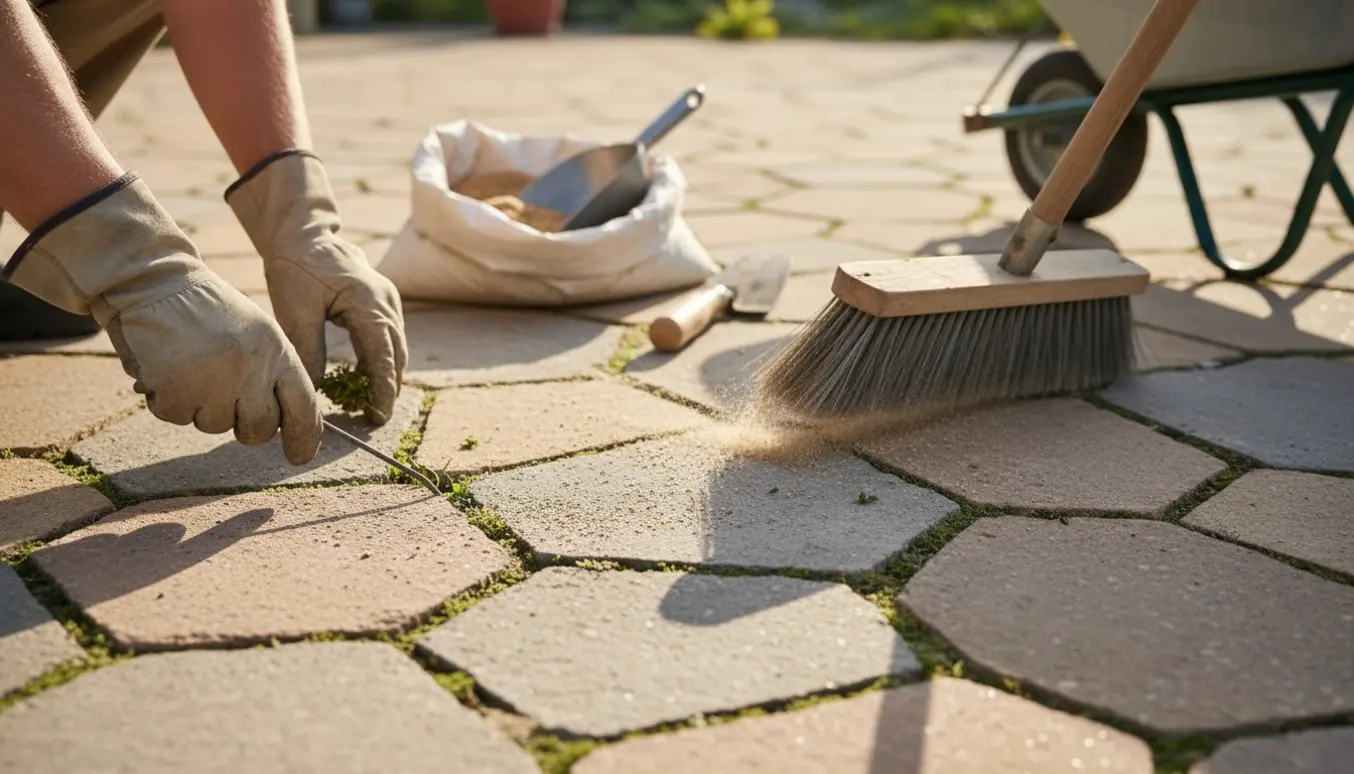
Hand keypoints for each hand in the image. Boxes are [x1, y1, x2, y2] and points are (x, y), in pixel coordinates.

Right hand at [3, 174, 322, 462]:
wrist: (155, 282)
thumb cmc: (208, 311)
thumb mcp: (256, 332)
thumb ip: (274, 374)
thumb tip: (287, 424)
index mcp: (277, 351)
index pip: (304, 406)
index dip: (305, 437)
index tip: (300, 457)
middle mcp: (251, 368)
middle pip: (259, 429)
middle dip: (244, 427)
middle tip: (225, 401)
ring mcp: (214, 380)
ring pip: (215, 425)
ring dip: (201, 407)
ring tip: (191, 367)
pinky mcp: (177, 388)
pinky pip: (177, 417)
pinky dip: (169, 400)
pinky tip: (167, 369)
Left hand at [227, 150, 406, 424]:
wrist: (305, 234)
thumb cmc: (296, 266)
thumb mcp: (295, 309)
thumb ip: (309, 349)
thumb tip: (315, 389)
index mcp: (367, 302)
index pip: (382, 356)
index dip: (382, 389)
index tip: (378, 415)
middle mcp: (386, 302)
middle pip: (397, 355)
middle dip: (389, 387)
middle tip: (376, 418)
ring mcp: (389, 300)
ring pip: (397, 347)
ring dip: (387, 374)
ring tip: (371, 404)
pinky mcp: (384, 301)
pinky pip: (390, 336)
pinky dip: (382, 358)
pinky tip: (365, 377)